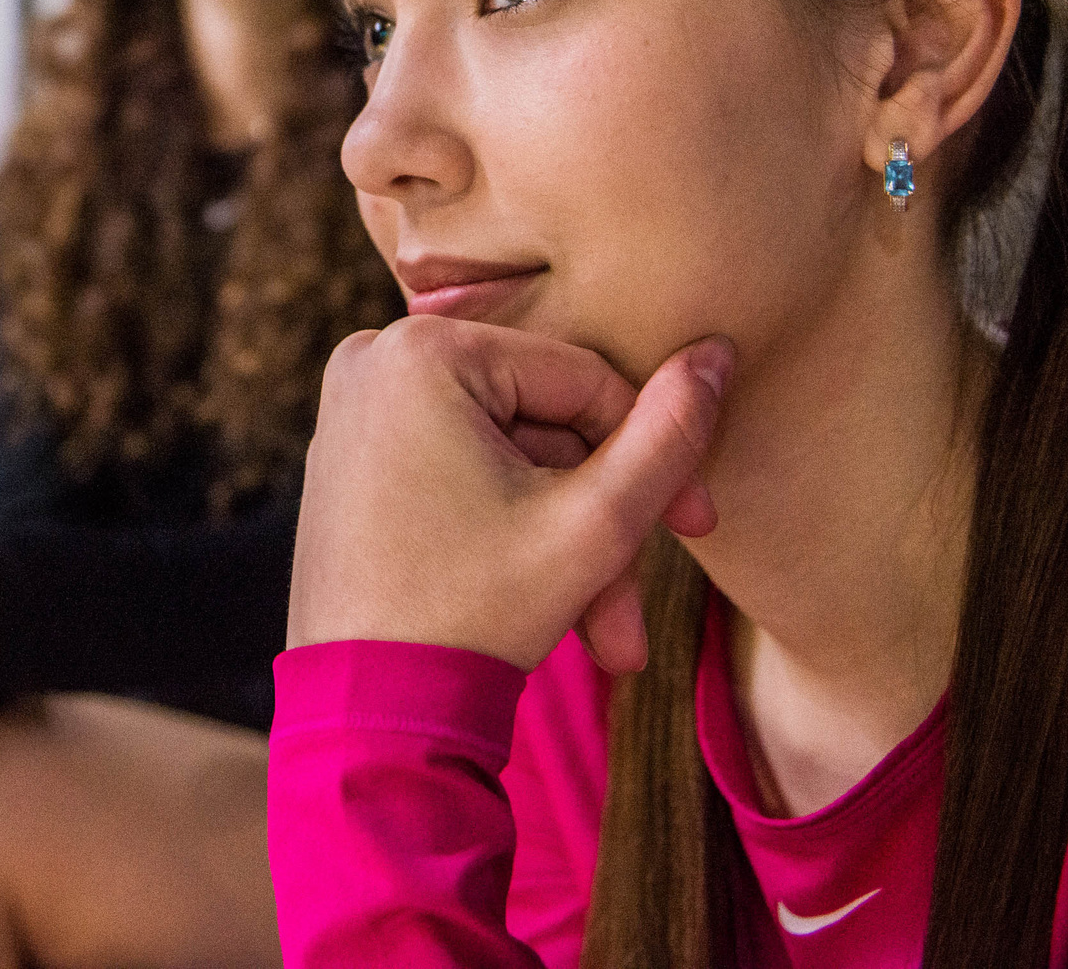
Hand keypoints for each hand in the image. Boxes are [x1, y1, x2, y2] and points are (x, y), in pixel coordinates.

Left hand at [287, 315, 726, 673]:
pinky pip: (460, 470)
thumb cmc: (473, 617)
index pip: (584, 381)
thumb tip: (716, 355)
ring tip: (603, 638)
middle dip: (598, 522)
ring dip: (562, 541)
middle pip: (543, 426)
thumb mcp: (592, 525)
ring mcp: (355, 410)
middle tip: (635, 611)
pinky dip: (507, 529)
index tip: (699, 526)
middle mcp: (374, 359)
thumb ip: (668, 436)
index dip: (651, 455)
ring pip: (509, 458)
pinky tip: (543, 604)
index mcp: (423, 351)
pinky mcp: (351, 458)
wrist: (369, 714)